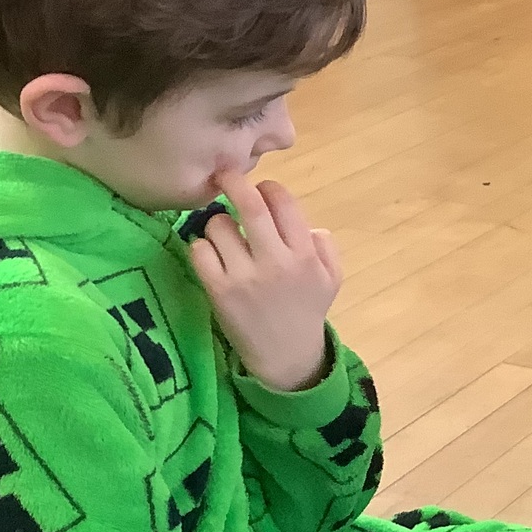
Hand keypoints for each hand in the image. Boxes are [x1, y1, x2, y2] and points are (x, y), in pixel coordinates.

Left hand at [188, 174, 341, 392]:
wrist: (285, 356)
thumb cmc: (306, 312)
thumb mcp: (331, 279)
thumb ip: (326, 247)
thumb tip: (308, 223)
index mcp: (305, 254)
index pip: (283, 202)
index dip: (268, 188)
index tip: (261, 190)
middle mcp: (276, 262)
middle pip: (249, 205)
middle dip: (233, 181)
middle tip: (224, 175)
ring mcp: (245, 276)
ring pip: (219, 225)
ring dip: (217, 222)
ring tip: (223, 235)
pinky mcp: (219, 291)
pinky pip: (200, 250)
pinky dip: (202, 247)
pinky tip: (212, 256)